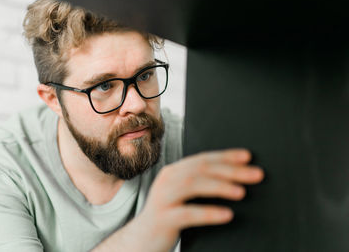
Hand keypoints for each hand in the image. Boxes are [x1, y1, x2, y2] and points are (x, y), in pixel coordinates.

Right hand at [136, 148, 263, 251]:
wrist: (141, 239)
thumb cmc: (168, 216)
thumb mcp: (181, 195)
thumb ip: (199, 184)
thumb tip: (235, 180)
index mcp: (174, 172)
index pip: (203, 158)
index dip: (226, 156)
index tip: (248, 157)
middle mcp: (167, 180)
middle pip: (201, 168)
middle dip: (230, 170)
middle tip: (255, 174)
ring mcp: (163, 198)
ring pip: (192, 185)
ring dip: (220, 186)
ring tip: (241, 192)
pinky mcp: (163, 218)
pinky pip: (187, 213)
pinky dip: (209, 212)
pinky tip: (227, 215)